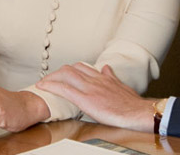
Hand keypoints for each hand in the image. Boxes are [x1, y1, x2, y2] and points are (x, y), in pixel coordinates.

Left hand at [37, 63, 153, 131]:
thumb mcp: (122, 86)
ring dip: (51, 78)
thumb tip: (106, 68)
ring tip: (44, 83)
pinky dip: (51, 86)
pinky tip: (43, 87)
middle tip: (50, 80)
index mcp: (103, 77)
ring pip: (66, 74)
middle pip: (71, 68)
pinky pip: (64, 88)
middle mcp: (95, 79)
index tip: (62, 75)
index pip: (82, 67)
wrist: (136, 112)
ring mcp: (89, 88)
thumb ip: (111, 77)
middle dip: (58, 73)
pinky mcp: (85, 98)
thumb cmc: (131, 104)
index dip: (69, 70)